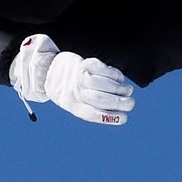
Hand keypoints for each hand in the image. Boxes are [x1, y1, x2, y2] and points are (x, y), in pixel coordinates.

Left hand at [9, 34, 135, 125]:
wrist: (51, 69)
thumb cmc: (68, 90)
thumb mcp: (74, 102)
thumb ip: (92, 107)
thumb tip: (119, 111)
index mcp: (72, 105)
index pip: (93, 114)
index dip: (111, 117)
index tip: (124, 118)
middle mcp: (74, 91)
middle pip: (99, 98)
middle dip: (119, 102)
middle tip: (131, 103)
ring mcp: (78, 76)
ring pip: (101, 83)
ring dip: (118, 88)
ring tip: (127, 91)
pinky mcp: (84, 63)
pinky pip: (102, 69)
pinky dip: (115, 75)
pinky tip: (120, 79)